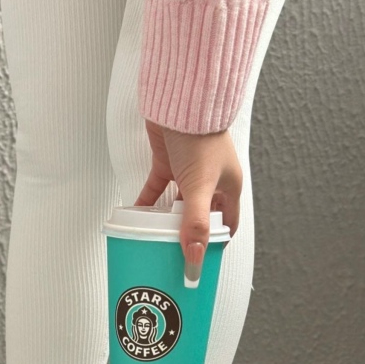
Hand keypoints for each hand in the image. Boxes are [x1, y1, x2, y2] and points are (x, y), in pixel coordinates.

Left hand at [135, 121, 242, 283]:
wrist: (180, 100)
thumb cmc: (200, 135)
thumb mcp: (200, 187)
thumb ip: (195, 224)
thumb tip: (194, 260)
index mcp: (228, 187)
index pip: (227, 224)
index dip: (217, 244)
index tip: (201, 263)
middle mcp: (210, 181)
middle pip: (200, 217)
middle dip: (187, 236)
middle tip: (173, 256)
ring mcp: (188, 171)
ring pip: (177, 205)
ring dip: (166, 220)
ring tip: (153, 239)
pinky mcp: (167, 162)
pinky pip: (157, 189)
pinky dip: (147, 202)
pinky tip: (136, 215)